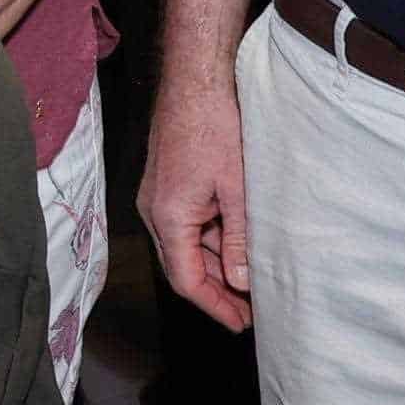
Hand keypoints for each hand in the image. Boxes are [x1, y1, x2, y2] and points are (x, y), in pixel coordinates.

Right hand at [140, 72, 252, 330]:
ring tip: (249, 284)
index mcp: (169, 218)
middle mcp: (155, 212)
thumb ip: (238, 237)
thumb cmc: (214, 127)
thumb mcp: (236, 188)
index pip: (187, 280)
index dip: (215, 306)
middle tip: (249, 313)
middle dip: (216, 293)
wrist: (194, 81)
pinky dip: (210, 242)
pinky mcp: (167, 186)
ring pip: (186, 247)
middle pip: (183, 267)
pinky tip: (236, 247)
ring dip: (216, 267)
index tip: (241, 324)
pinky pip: (186, 226)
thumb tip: (242, 280)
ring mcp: (158, 199)